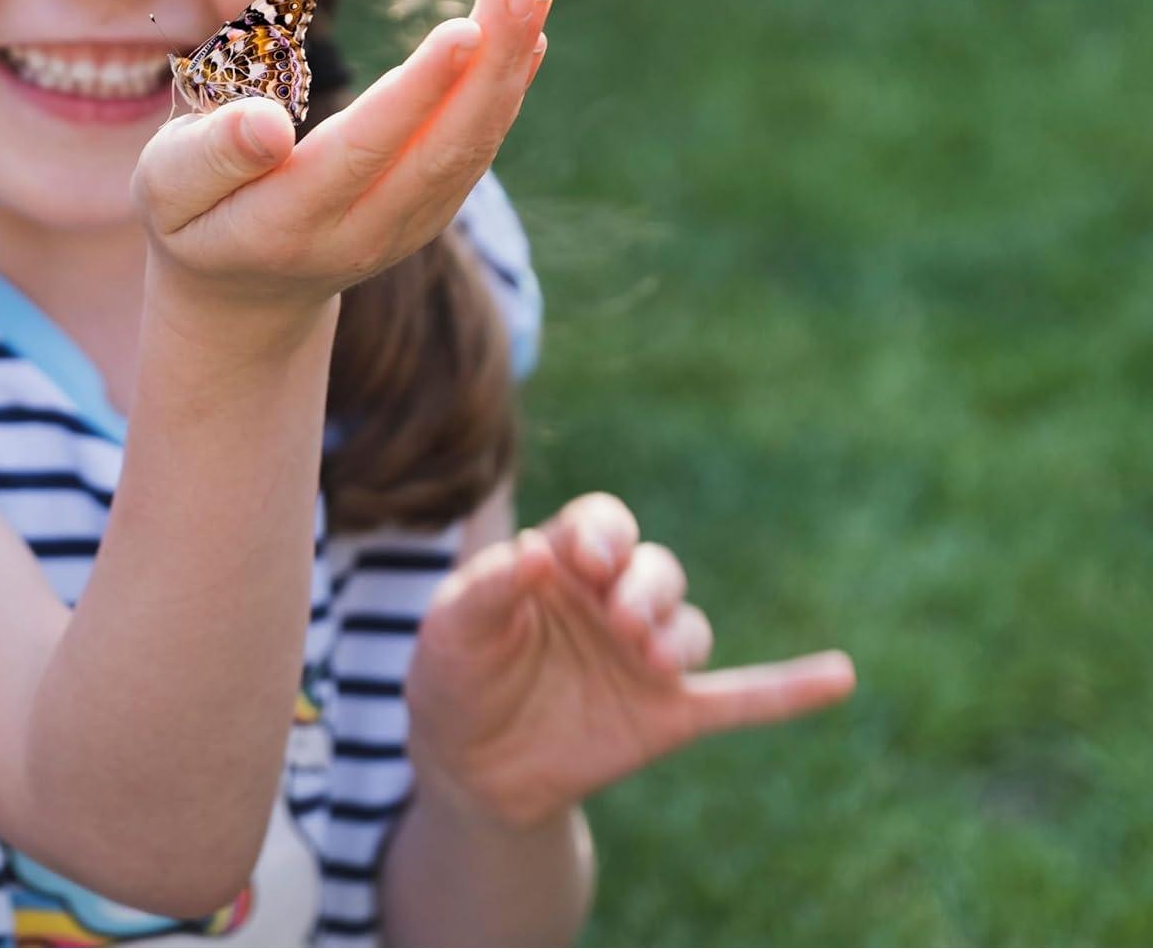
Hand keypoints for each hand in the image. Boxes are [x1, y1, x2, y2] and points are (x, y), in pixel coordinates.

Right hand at [131, 0, 550, 310]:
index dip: (416, 94)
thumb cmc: (195, 215)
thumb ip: (213, 157)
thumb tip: (267, 127)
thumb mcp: (170, 187)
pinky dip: (502, 94)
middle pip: (437, 151)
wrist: (243, 293)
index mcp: (284, 224)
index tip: (463, 30)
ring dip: (506, 71)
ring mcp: (403, 230)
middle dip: (487, 65)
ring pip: (466, 151)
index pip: (362, 152)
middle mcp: (359, 235)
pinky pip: (472, 152)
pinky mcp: (427, 215)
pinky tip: (525, 38)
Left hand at [404, 493, 855, 828]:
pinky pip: (740, 698)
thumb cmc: (453, 677)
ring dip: (676, 633)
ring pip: (688, 625)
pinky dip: (788, 688)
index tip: (585, 559)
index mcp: (561, 563)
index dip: (603, 533)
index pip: (603, 523)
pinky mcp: (666, 715)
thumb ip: (488, 588)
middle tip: (621, 621)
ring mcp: (642, 658)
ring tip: (648, 656)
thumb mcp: (450, 627)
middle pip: (655, 568)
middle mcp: (611, 600)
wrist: (467, 768)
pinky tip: (840, 674)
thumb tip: (535, 551)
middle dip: (646, 586)